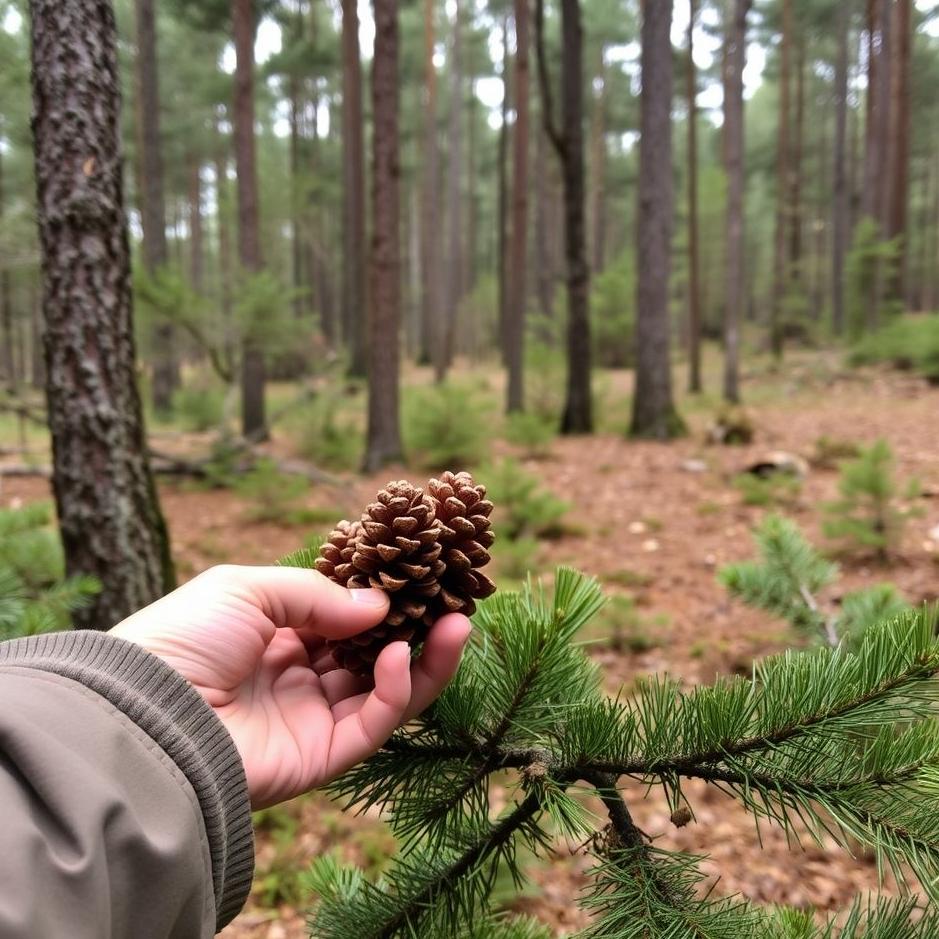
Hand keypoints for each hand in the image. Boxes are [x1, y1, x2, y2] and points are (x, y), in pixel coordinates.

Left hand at [110, 565, 471, 807]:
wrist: (144, 710)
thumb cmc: (184, 638)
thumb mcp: (248, 588)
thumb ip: (318, 595)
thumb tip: (379, 606)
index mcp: (276, 636)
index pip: (345, 618)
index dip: (383, 599)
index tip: (422, 573)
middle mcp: (298, 677)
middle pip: (374, 654)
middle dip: (417, 628)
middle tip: (457, 601)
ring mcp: (311, 718)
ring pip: (385, 692)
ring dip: (426, 659)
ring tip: (458, 624)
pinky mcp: (319, 757)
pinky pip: (372, 725)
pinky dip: (398, 693)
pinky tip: (404, 658)